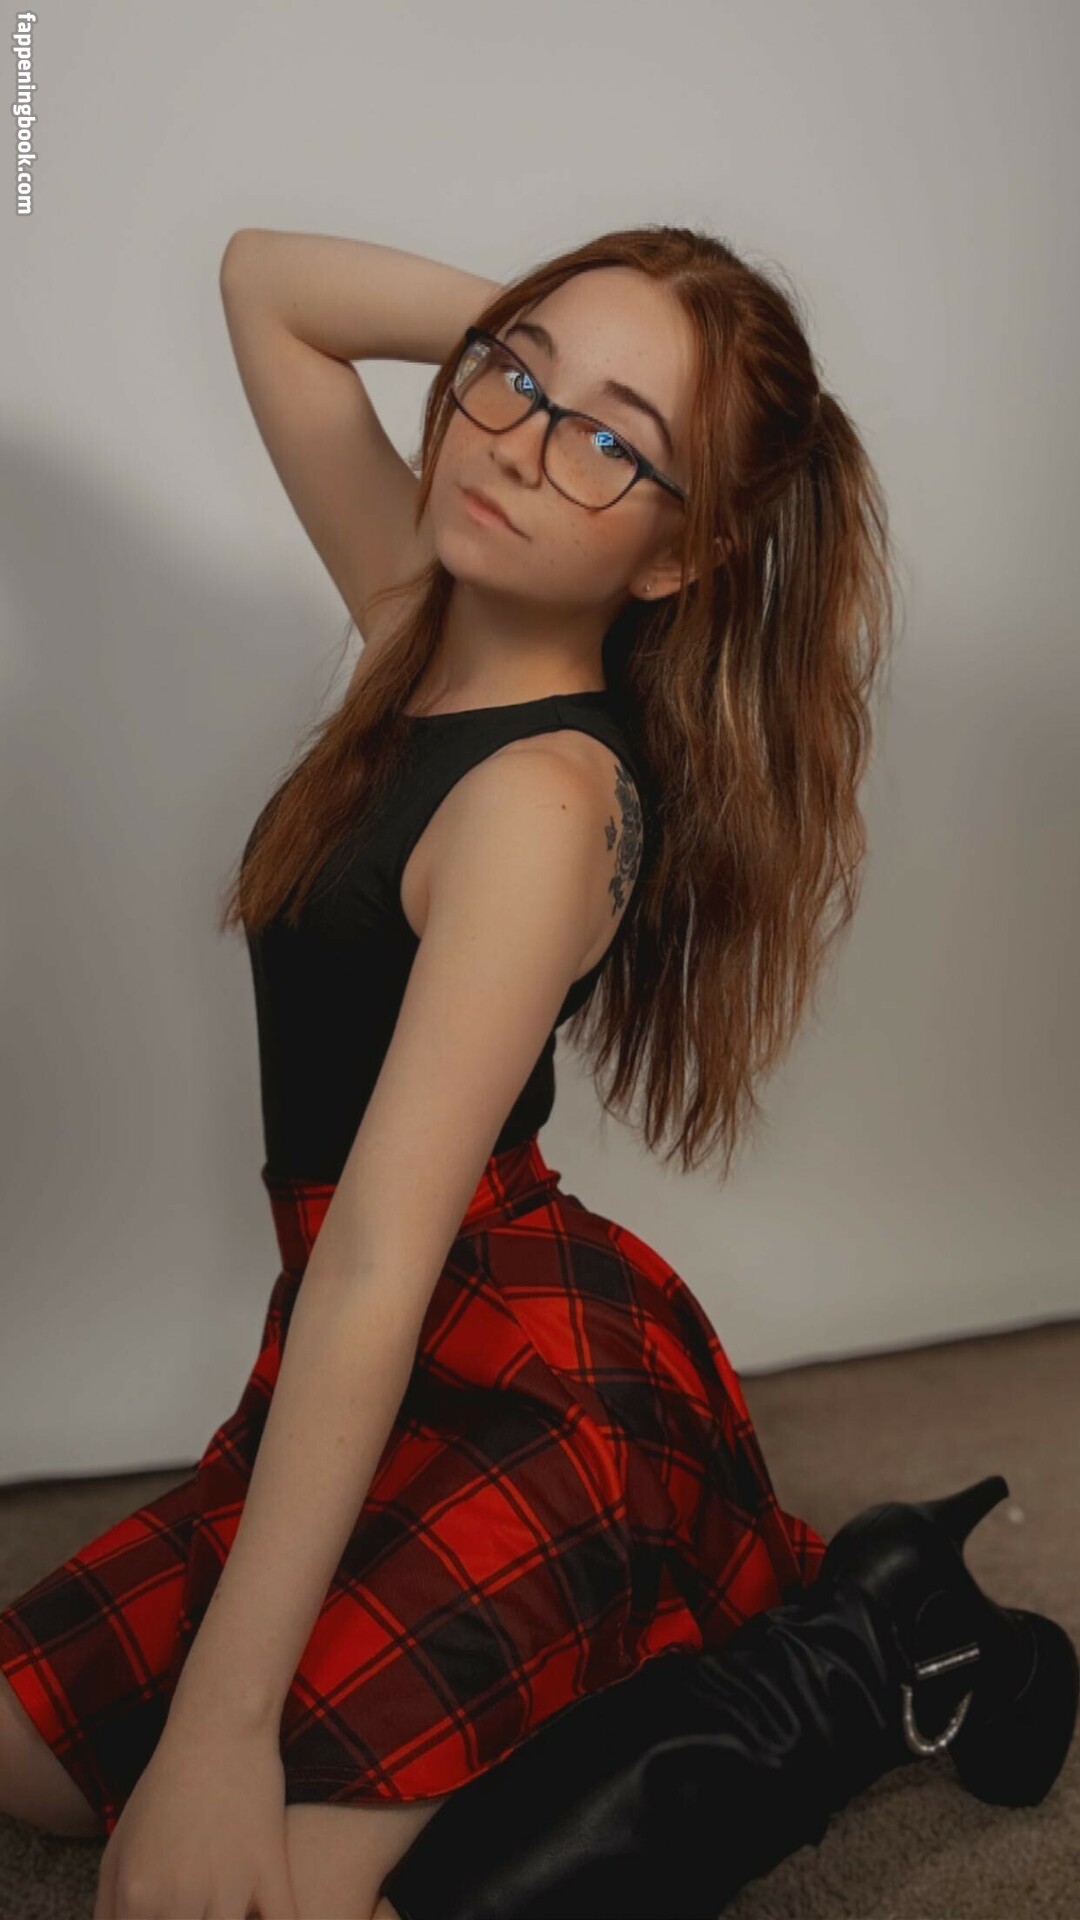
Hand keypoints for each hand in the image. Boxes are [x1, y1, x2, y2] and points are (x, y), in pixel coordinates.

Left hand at [92, 1719, 298, 1918]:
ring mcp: (228, 1887)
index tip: (178, 1915)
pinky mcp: (271, 1869)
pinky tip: (268, 1916)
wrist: (218, 1729)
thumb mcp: (116, 1848)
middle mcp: (178, 1901)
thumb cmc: (164, 1788)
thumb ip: (108, 1912)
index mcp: (137, 1899)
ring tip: (234, 1911)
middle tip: (202, 1910)